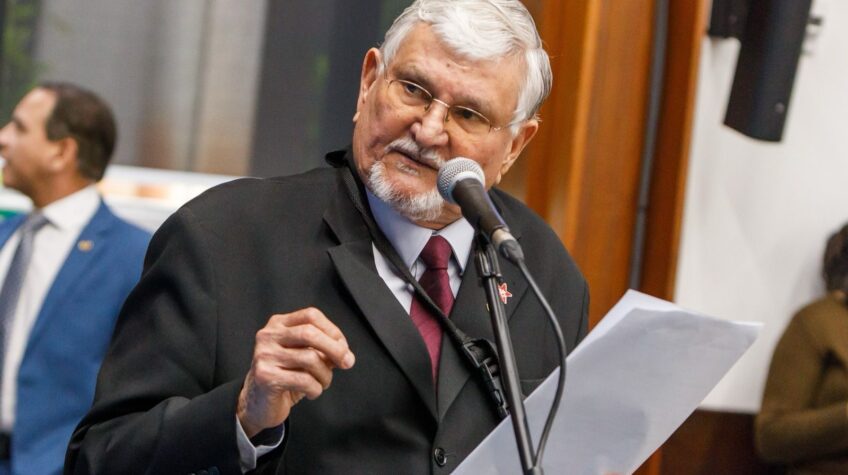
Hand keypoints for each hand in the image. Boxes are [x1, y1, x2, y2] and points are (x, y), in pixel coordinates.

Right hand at [237, 307, 354, 436]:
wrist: (258, 404)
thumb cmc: (285, 376)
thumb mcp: (304, 357)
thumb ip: (323, 349)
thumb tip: (345, 353)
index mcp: (278, 324)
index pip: (311, 316)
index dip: (332, 330)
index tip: (344, 347)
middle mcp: (268, 336)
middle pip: (310, 333)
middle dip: (335, 349)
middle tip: (347, 363)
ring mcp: (265, 355)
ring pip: (310, 359)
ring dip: (325, 375)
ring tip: (323, 383)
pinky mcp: (266, 376)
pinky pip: (304, 380)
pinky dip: (316, 389)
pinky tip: (312, 392)